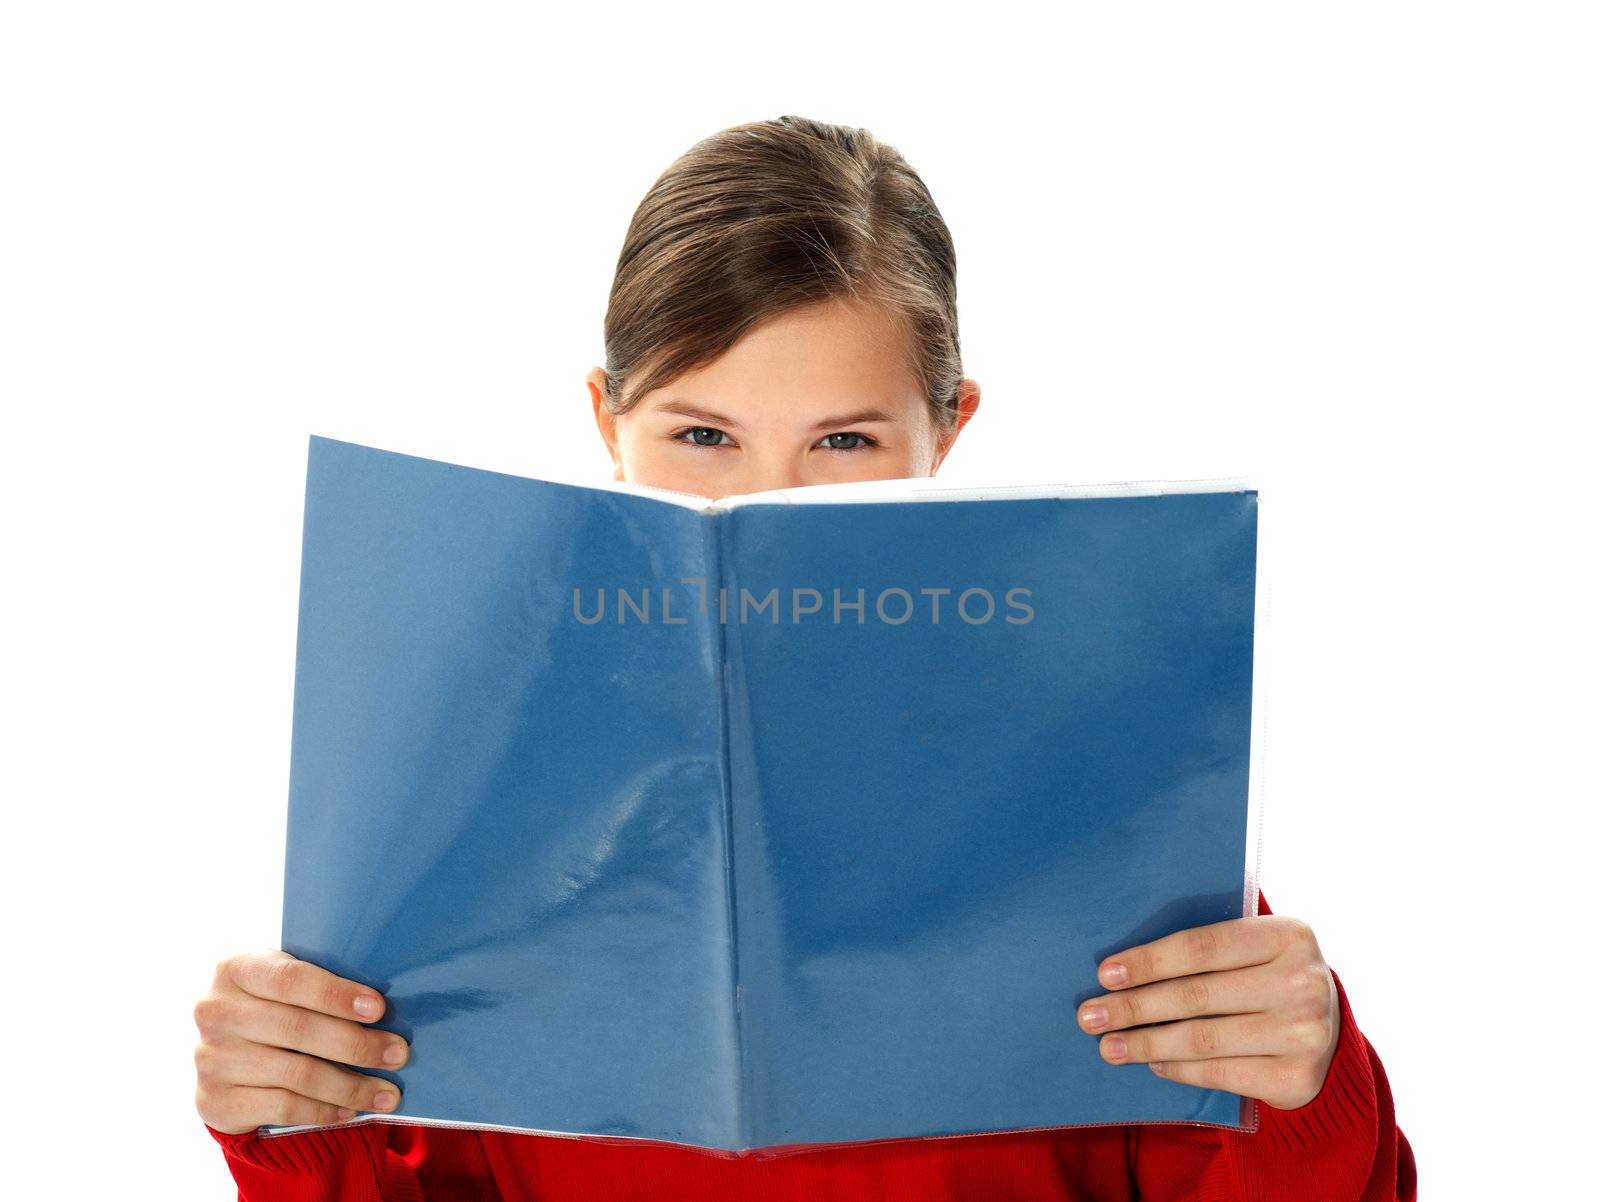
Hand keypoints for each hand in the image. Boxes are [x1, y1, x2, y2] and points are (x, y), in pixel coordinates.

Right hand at [193, 950, 407, 1134]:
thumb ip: (320, 985)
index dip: (337, 994)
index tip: (379, 1009)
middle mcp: (215, 1012)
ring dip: (350, 1086)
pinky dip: (323, 1110)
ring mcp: (211, 1059)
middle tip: (397, 1054)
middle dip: (357, 1044)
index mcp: (237, 969)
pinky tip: (349, 1110)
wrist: (225, 1055)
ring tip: (386, 1093)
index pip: (291, 980)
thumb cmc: (275, 1006)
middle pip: (298, 1029)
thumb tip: (383, 1008)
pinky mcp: (214, 1101)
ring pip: (296, 1074)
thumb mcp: (284, 983)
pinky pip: (282, 1108)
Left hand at [1076, 915, 1338, 1110]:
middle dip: (1134, 1007)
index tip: (1104, 974)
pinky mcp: (1296, 1077)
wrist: (1329, 1033)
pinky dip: (1179, 1069)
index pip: (1202, 946)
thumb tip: (1123, 963)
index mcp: (1288, 935)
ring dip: (1146, 1044)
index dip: (1148, 961)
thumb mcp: (1255, 948)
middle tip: (1090, 1016)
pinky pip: (1220, 1073)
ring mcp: (1304, 1034)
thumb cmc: (1269, 978)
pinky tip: (1153, 1063)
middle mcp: (1303, 983)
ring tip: (1108, 1046)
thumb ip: (1208, 946)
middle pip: (1196, 996)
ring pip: (1203, 1039)